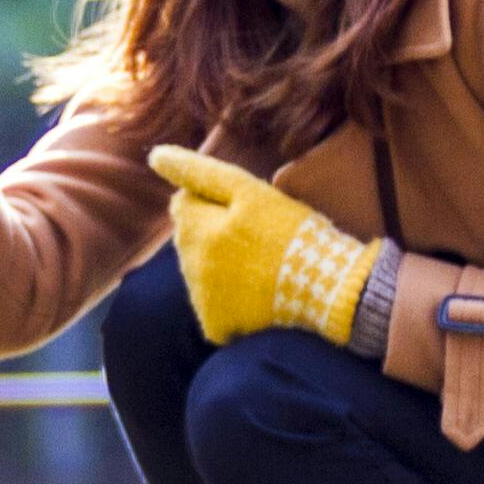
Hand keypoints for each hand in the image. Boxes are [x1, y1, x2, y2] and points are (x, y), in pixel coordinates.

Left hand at [149, 147, 381, 347]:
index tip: (247, 210)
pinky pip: (212, 304)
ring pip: (199, 270)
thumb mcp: (249, 191)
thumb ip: (199, 171)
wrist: (327, 290)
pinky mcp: (216, 327)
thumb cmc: (292, 233)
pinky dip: (228, 297)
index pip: (183, 203)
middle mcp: (190, 268)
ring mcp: (202, 301)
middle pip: (189, 238)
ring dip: (218, 262)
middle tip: (258, 237)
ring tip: (261, 264)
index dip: (214, 201)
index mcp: (195, 231)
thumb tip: (156, 156)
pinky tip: (258, 291)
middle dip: (212, 231)